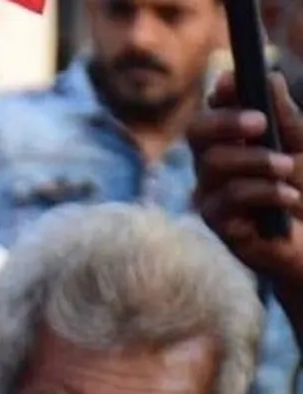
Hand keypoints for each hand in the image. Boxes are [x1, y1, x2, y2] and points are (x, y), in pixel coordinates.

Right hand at [190, 72, 302, 285]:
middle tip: (260, 123)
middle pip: (196, 132)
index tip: (234, 85)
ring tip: (289, 169)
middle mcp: (213, 163)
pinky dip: (264, 192)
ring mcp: (210, 191)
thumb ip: (284, 116)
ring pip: (213, 163)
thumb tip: (270, 77)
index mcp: (231, 140)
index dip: (219, 95)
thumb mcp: (301, 146)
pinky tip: (289, 198)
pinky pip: (228, 197)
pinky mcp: (216, 221)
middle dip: (226, 122)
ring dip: (257, 161)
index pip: (212, 109)